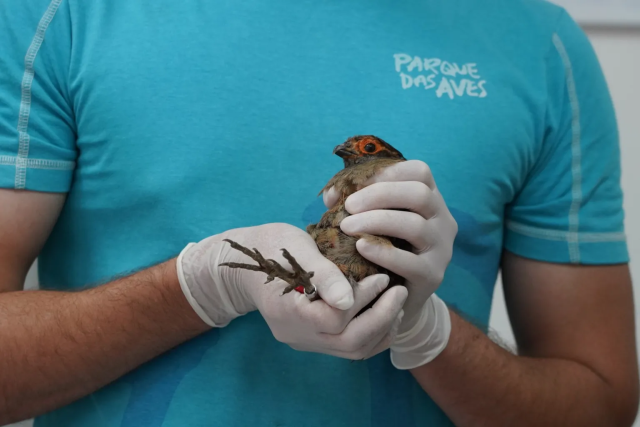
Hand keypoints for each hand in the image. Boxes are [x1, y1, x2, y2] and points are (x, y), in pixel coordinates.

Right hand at [176, 223, 407, 359]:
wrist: (246, 265)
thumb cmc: (271, 247)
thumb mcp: (294, 248)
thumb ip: (322, 274)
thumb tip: (349, 299)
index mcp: (287, 310)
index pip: (335, 318)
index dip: (364, 298)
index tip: (381, 276)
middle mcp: (296, 334)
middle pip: (349, 342)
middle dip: (382, 317)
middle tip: (400, 291)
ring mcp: (304, 341)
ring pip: (352, 351)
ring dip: (381, 329)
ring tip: (398, 304)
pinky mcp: (312, 340)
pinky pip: (347, 348)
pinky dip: (372, 335)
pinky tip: (385, 314)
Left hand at [324, 160, 457, 367]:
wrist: (393, 296)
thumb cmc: (379, 249)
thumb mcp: (370, 220)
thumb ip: (353, 203)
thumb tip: (332, 193)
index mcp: (430, 198)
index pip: (419, 172)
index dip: (387, 172)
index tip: (357, 183)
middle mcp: (442, 219)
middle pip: (419, 194)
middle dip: (379, 195)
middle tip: (348, 206)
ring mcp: (441, 248)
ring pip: (415, 225)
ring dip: (376, 222)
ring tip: (347, 227)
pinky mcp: (432, 275)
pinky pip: (410, 262)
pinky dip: (383, 252)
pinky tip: (360, 248)